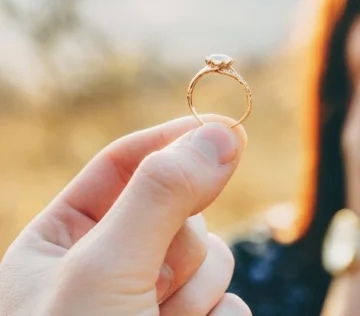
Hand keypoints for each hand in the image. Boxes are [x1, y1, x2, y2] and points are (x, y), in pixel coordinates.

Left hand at [0, 115, 251, 315]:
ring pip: (213, 258)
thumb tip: (220, 134)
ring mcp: (154, 299)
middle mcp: (110, 266)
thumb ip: (160, 195)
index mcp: (63, 239)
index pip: (123, 164)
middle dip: (179, 248)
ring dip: (198, 291)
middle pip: (182, 213)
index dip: (172, 141)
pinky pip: (230, 302)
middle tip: (152, 284)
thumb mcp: (105, 267)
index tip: (223, 126)